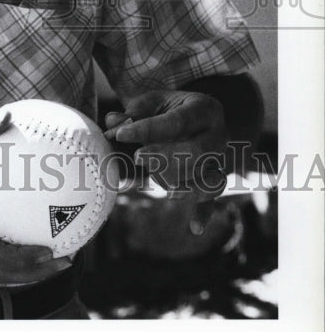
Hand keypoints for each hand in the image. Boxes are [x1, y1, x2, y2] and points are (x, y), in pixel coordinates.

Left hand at [104, 89, 227, 230]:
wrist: (193, 118)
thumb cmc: (165, 109)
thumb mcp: (151, 103)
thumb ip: (132, 114)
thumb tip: (112, 122)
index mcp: (205, 109)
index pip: (177, 122)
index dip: (147, 129)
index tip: (120, 134)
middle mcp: (218, 135)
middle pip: (196, 152)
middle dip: (163, 157)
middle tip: (137, 156)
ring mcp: (219, 160)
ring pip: (202, 179)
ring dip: (172, 180)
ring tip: (151, 173)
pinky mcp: (214, 180)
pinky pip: (212, 200)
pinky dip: (203, 213)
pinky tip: (194, 228)